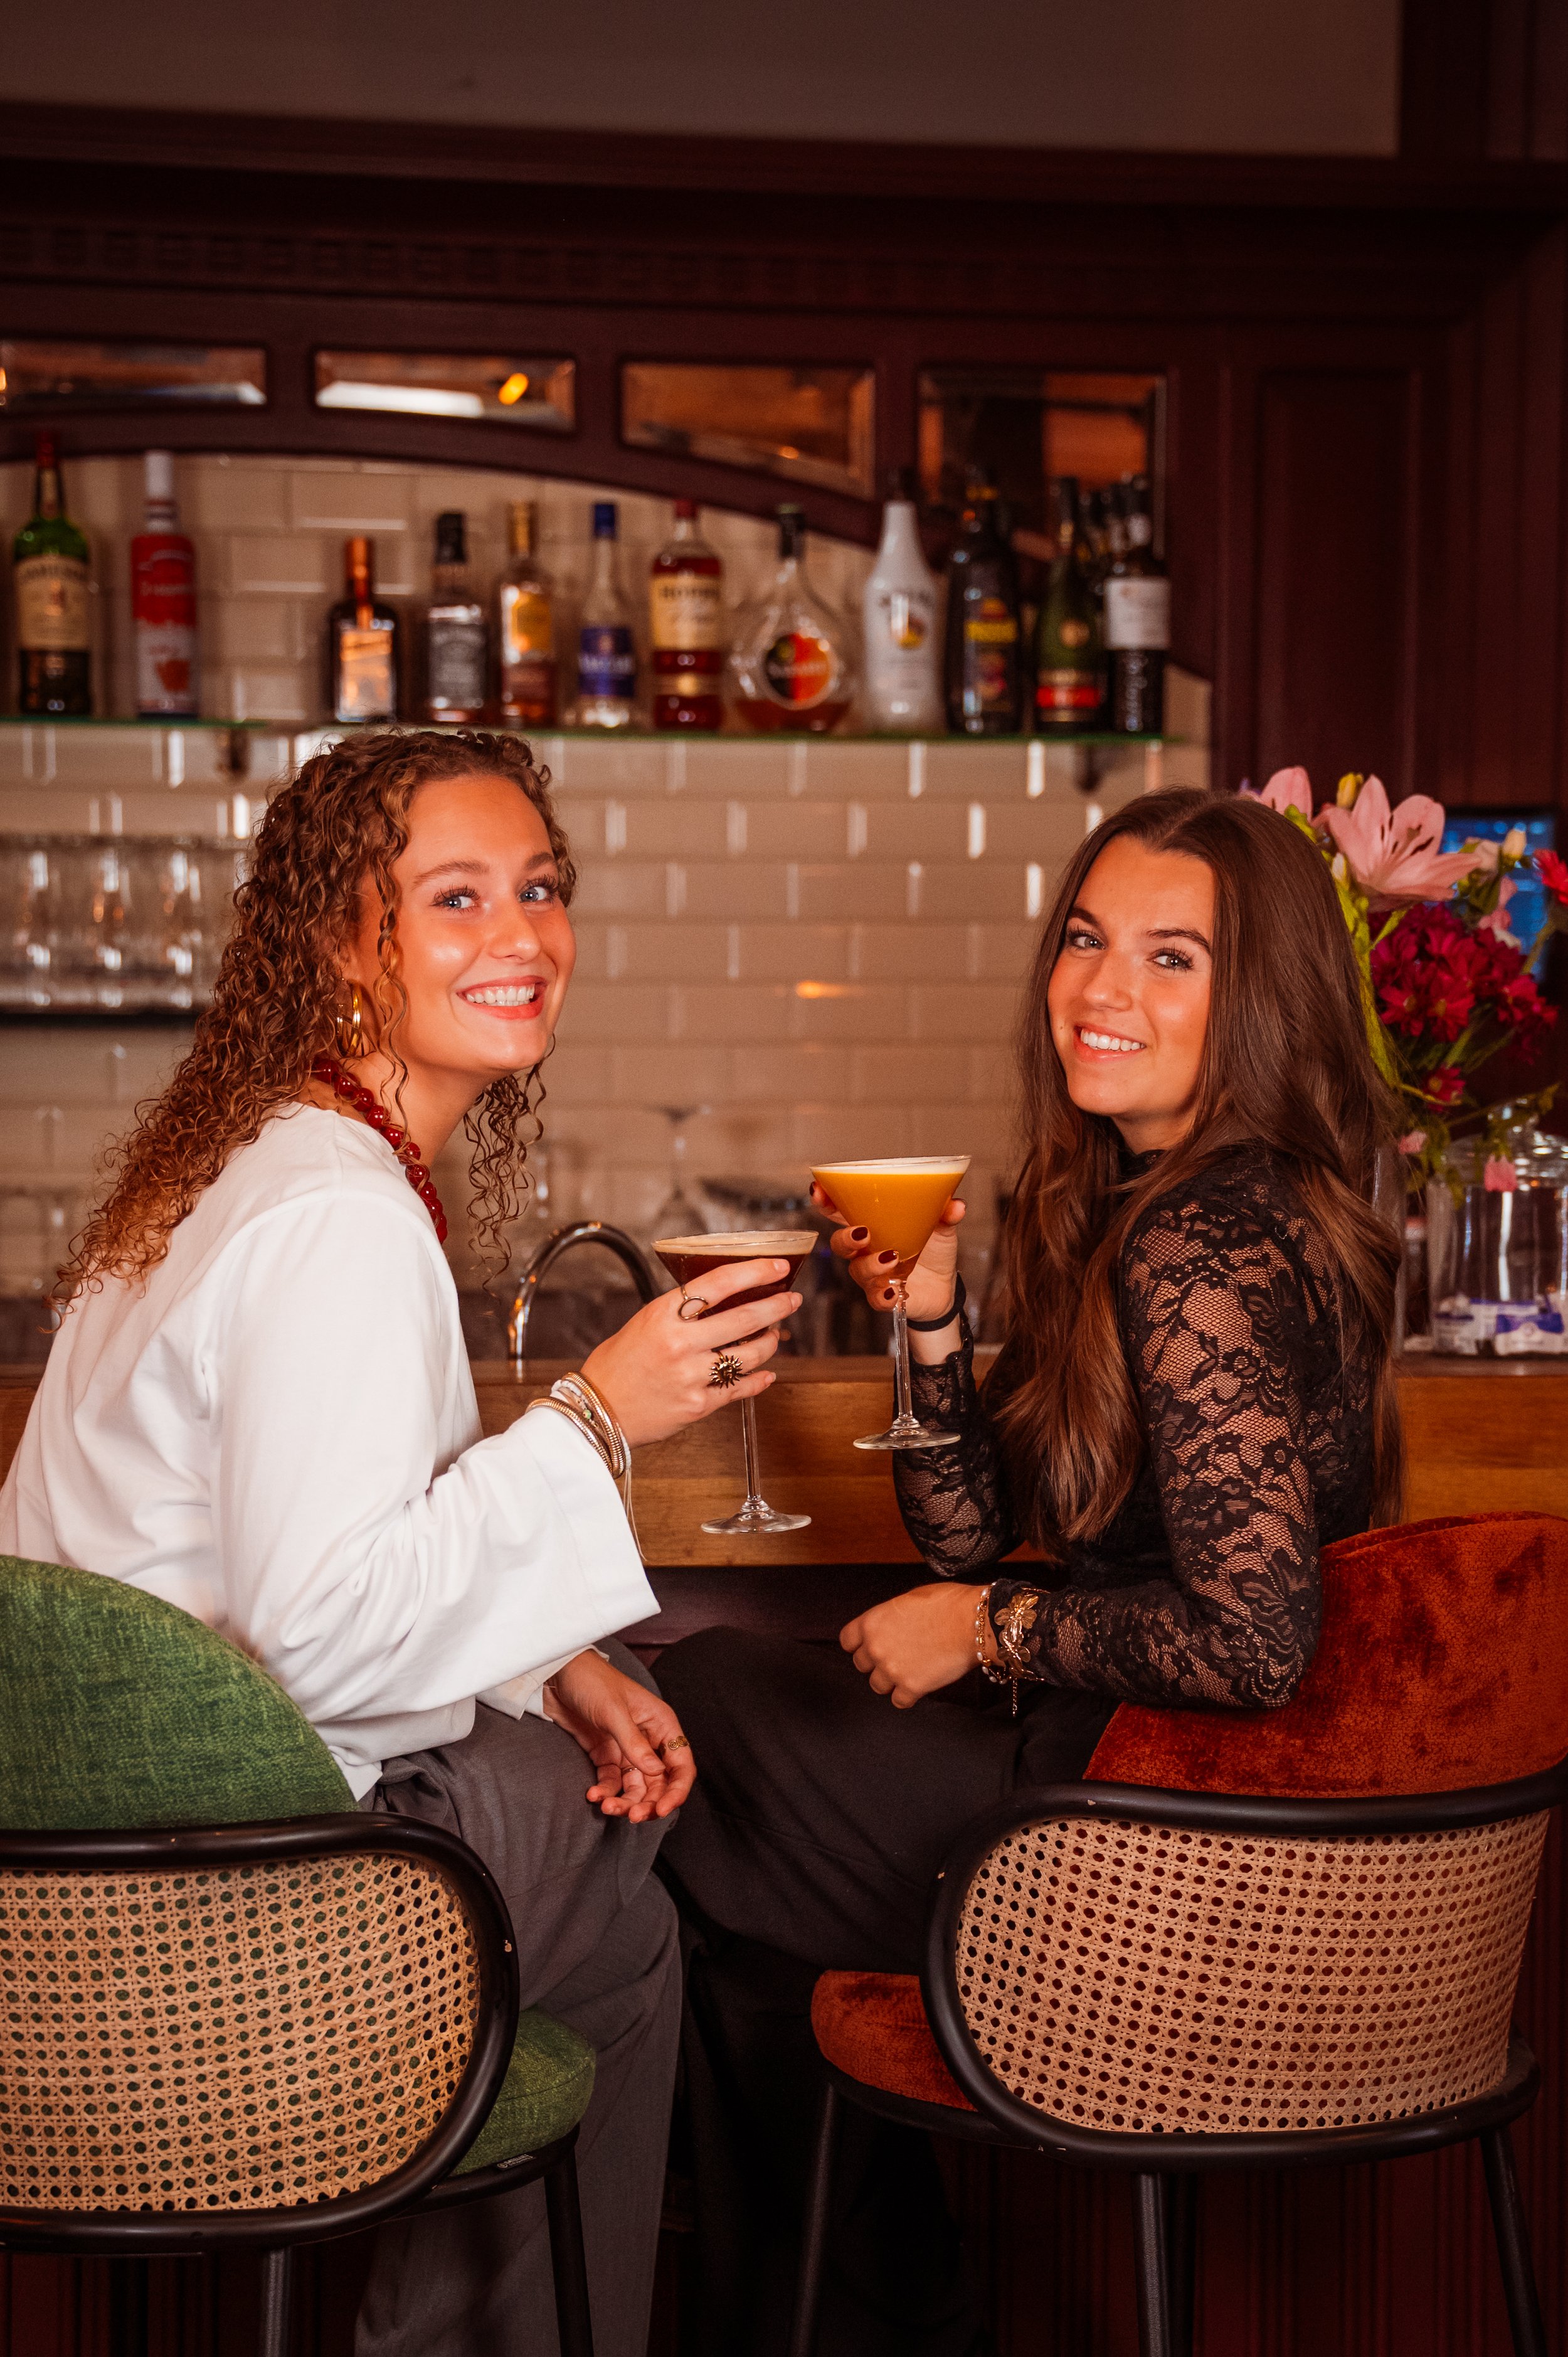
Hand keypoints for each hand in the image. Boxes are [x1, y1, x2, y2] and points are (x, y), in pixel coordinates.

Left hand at [541, 1651, 695, 1820]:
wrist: (557, 1673)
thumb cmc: (592, 1681)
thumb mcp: (614, 1712)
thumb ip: (634, 1744)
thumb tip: (656, 1774)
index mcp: (661, 1724)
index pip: (680, 1764)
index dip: (676, 1790)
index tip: (662, 1809)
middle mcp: (648, 1739)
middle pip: (658, 1781)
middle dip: (648, 1802)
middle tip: (633, 1817)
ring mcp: (626, 1747)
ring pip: (635, 1785)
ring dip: (625, 1801)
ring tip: (607, 1807)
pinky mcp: (605, 1753)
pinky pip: (612, 1780)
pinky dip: (605, 1791)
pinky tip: (594, 1795)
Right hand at [582, 1258, 801, 1448]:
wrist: (598, 1411)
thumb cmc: (617, 1365)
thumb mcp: (643, 1323)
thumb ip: (679, 1312)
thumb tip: (722, 1297)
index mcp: (662, 1315)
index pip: (718, 1283)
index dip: (754, 1272)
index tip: (777, 1267)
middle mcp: (680, 1343)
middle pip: (744, 1318)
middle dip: (776, 1306)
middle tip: (792, 1300)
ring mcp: (691, 1376)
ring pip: (750, 1355)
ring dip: (770, 1342)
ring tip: (774, 1335)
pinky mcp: (698, 1405)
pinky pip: (741, 1388)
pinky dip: (759, 1379)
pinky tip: (767, 1372)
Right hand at [810, 1181, 965, 1326]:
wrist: (945, 1289)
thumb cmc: (933, 1252)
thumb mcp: (941, 1229)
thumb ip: (945, 1214)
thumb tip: (956, 1204)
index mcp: (873, 1226)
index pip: (841, 1212)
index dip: (826, 1202)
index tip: (819, 1190)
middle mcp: (866, 1250)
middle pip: (840, 1243)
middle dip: (845, 1237)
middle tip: (863, 1233)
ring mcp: (873, 1275)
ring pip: (857, 1270)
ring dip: (870, 1264)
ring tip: (892, 1258)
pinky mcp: (884, 1296)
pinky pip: (875, 1299)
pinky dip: (883, 1295)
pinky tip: (895, 1289)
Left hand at [840, 1582, 982, 1708]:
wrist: (972, 1622)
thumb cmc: (946, 1605)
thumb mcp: (907, 1601)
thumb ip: (889, 1619)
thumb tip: (889, 1627)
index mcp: (872, 1622)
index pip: (847, 1641)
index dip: (859, 1644)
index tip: (868, 1646)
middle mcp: (876, 1647)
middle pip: (861, 1665)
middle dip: (877, 1662)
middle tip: (895, 1657)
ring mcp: (892, 1670)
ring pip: (877, 1686)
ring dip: (891, 1681)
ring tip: (909, 1671)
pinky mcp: (911, 1688)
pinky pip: (898, 1701)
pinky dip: (908, 1696)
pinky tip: (919, 1684)